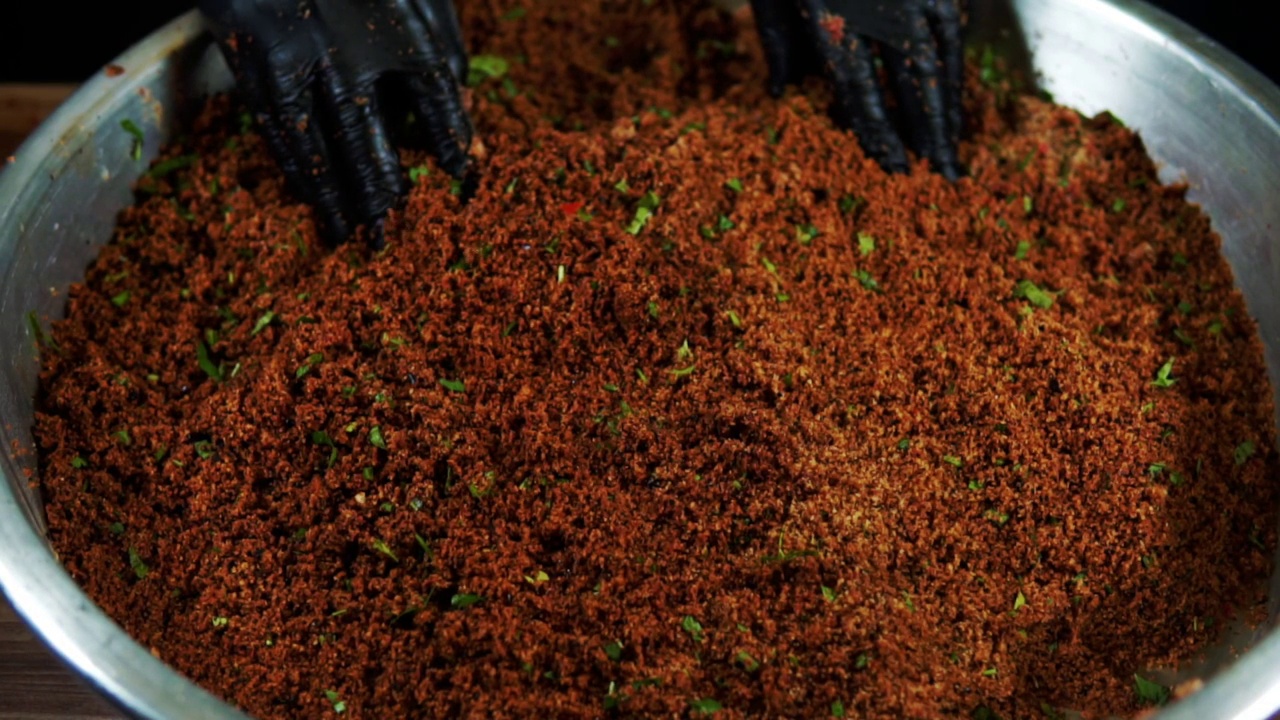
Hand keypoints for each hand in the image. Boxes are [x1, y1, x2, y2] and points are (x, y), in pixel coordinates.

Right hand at [199, 0, 472, 243]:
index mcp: (392, 26)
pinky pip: (278, 129)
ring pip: (318, 143)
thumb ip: (438, 34)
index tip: (462, 172)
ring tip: (346, 232)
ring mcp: (297, 59)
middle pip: (366, 136)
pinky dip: (295, 168)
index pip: (433, 90)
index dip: (448, 133)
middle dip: (378, 190)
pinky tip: (307, 194)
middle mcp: (346, 47)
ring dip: (333, 195)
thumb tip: (464, 86)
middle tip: (386, 231)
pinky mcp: (256, 62)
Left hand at [749, 0, 963, 179]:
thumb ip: (776, 40)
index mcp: (830, 14)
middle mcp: (881, 1)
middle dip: (931, 131)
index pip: (860, 88)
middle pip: (915, 78)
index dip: (881, 132)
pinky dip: (956, 59)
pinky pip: (952, 20)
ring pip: (943, 49)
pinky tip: (955, 91)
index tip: (897, 168)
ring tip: (955, 144)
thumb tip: (781, 92)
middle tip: (946, 176)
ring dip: (952, 102)